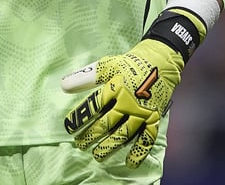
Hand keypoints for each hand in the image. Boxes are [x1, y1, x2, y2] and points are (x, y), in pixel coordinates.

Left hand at [61, 9, 205, 167]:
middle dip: (91, 135)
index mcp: (115, 87)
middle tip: (80, 144)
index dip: (80, 118)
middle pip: (106, 123)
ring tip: (97, 155)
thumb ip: (86, 77)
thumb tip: (64, 86)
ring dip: (109, 146)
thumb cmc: (129, 64)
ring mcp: (142, 112)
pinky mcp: (154, 119)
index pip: (93, 105)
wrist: (160, 62)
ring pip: (124, 134)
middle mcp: (129, 102)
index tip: (69, 128)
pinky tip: (129, 162)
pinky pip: (147, 138)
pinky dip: (139, 151)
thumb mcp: (107, 65)